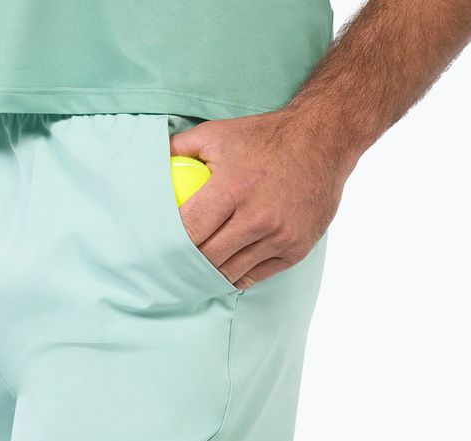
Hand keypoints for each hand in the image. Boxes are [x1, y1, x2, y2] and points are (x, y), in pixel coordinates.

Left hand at [170, 109, 354, 287]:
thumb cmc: (264, 138)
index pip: (190, 231)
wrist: (324, 140)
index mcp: (234, 188)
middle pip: (207, 258)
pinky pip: (255, 276)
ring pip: (230, 272)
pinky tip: (222, 270)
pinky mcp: (296, 249)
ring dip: (209, 274)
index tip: (155, 249)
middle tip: (169, 268)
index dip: (168, 244)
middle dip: (185, 264)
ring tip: (192, 273)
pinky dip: (236, 275)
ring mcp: (280, 236)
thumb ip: (179, 148)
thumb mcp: (217, 134)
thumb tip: (146, 161)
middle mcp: (258, 217)